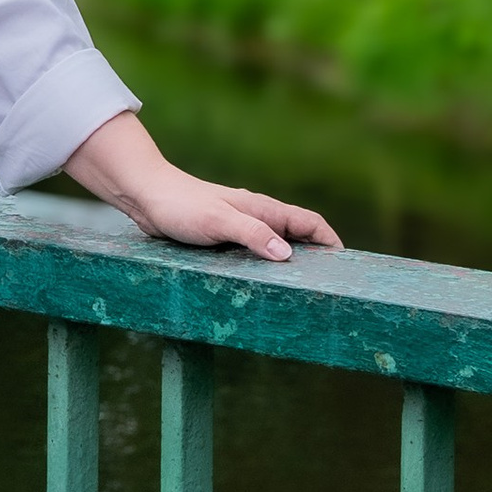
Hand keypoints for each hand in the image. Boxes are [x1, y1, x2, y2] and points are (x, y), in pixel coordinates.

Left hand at [64, 110, 338, 263]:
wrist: (145, 196)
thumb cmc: (181, 205)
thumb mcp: (217, 222)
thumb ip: (251, 234)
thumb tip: (287, 255)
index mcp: (263, 209)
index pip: (310, 223)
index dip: (331, 242)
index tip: (346, 267)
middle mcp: (257, 217)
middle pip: (298, 238)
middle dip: (316, 259)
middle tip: (326, 290)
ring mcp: (241, 228)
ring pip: (276, 248)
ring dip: (290, 267)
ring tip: (299, 295)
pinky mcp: (224, 240)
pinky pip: (254, 255)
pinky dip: (265, 269)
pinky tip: (262, 289)